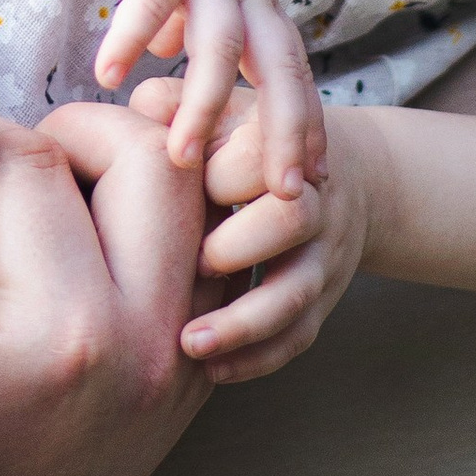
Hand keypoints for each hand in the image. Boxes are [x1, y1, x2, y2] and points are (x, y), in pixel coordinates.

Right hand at [0, 56, 210, 475]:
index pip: (34, 158)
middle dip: (75, 138)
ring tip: (49, 204)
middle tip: (9, 170)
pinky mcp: (199, 380)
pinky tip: (84, 250)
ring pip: (193, 202)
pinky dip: (154, 232)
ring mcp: (186, 369)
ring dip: (126, 176)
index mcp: (68, 330)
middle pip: (149, 159)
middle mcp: (151, 349)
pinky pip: (201, 261)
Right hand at [95, 0, 322, 182]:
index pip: (287, 64)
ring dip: (201, 104)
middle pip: (273, 69)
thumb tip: (160, 50)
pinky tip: (109, 73)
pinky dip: (131, 33)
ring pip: (216, 44)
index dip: (298, 119)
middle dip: (279, 135)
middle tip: (282, 200)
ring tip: (180, 160)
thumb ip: (188, 0)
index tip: (310, 177)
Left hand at [178, 81, 376, 380]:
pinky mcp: (323, 298)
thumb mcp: (221, 109)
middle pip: (291, 221)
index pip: (258, 157)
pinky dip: (259, 357)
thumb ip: (173, 105)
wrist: (344, 175)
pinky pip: (299, 336)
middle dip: (238, 246)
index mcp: (284, 145)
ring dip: (243, 322)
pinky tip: (214, 370)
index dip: (216, 176)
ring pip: (296, 292)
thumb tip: (130, 113)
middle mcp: (313, 199)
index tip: (173, 190)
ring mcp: (322, 255)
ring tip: (190, 343)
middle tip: (191, 264)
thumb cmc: (251, 139)